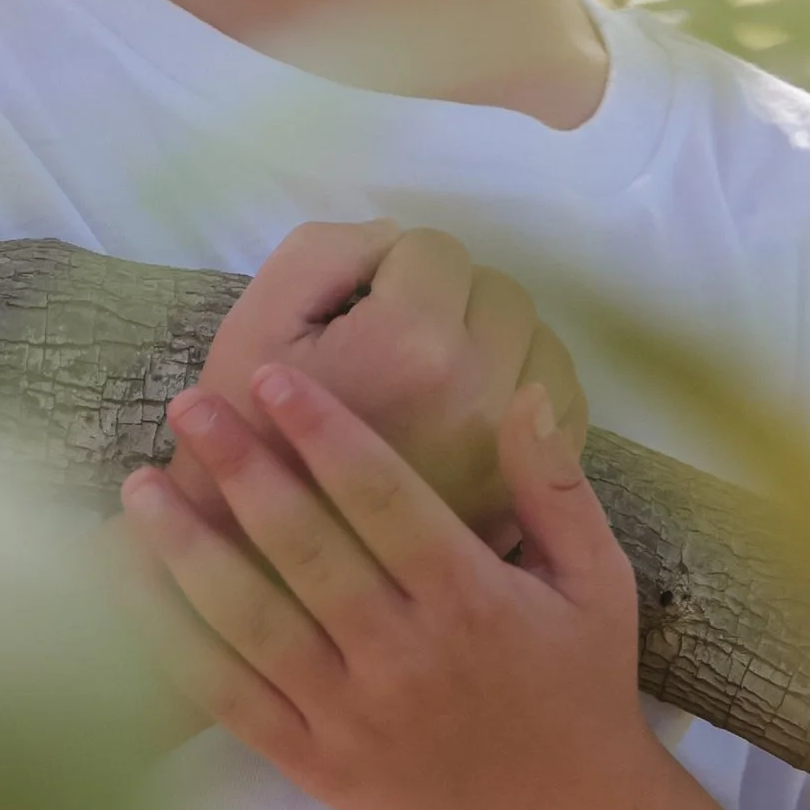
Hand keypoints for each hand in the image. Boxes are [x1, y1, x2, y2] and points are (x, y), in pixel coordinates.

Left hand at [122, 362, 667, 809]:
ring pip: (250, 622)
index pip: (383, 499)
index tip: (272, 377)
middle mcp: (405, 657)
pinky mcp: (313, 765)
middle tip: (188, 405)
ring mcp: (351, 717)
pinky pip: (227, 698)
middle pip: (303, 550)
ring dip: (186, 549)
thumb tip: (524, 392)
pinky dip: (170, 642)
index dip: (324, 432)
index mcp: (472, 601)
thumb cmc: (580, 689)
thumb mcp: (599, 582)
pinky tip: (129, 588)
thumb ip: (557, 488)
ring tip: (139, 486)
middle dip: (240, 469)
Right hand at [169, 220, 586, 549]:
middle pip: (499, 290)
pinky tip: (477, 407)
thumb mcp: (256, 324)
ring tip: (438, 370)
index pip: (434, 249)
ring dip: (497, 340)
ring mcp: (507, 446)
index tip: (355, 307)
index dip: (387, 267)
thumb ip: (326, 253)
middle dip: (449, 298)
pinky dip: (530, 394)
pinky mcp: (521, 490)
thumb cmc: (248, 435)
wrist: (261, 568)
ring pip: (540, 344)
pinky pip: (560, 409)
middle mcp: (476, 391)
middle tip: (394, 336)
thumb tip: (396, 241)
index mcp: (410, 344)